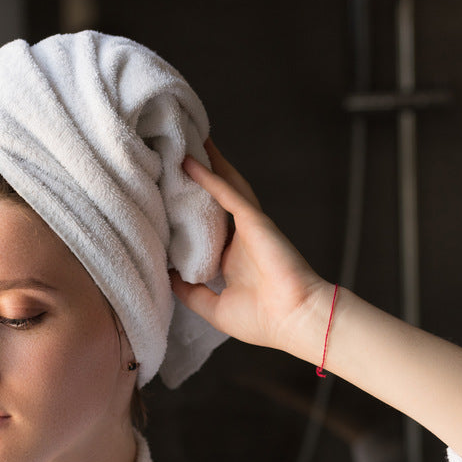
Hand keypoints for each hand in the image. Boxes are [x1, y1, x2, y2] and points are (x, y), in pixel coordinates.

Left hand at [172, 139, 332, 354]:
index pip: (206, 228)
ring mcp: (249, 226)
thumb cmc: (263, 320)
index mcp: (233, 259)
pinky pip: (226, 193)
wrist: (295, 320)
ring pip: (224, 186)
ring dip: (207, 164)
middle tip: (177, 152)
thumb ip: (190, 294)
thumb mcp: (213, 309)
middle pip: (216, 199)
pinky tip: (189, 162)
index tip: (166, 197)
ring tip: (186, 140)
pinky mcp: (254, 221)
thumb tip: (166, 279)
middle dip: (200, 177)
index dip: (188, 211)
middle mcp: (241, 238)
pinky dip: (208, 177)